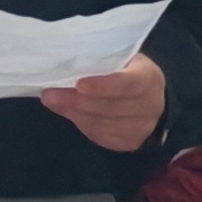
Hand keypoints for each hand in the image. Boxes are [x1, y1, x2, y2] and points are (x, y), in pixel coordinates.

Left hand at [40, 53, 167, 153]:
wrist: (150, 97)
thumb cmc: (128, 70)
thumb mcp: (120, 58)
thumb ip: (98, 62)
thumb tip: (62, 69)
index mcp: (149, 77)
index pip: (128, 83)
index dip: (103, 86)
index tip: (78, 84)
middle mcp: (151, 105)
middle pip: (111, 108)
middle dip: (77, 102)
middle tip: (50, 95)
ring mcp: (143, 128)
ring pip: (104, 125)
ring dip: (75, 114)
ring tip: (54, 102)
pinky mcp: (131, 142)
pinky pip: (102, 136)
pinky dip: (83, 125)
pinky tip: (71, 113)